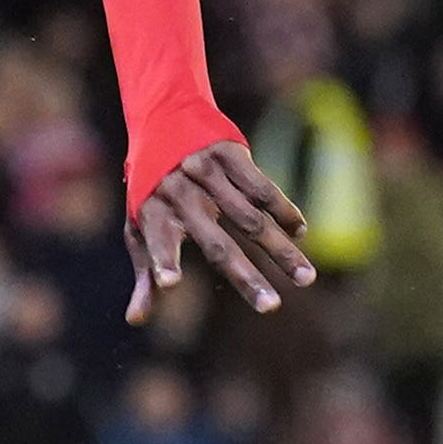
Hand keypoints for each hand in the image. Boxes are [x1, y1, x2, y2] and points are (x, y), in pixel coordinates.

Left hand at [127, 141, 312, 322]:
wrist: (164, 122)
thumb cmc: (152, 190)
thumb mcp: (139, 226)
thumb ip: (144, 273)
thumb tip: (135, 321)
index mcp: (152, 212)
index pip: (157, 241)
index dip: (162, 260)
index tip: (170, 284)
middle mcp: (179, 194)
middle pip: (216, 243)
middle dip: (245, 277)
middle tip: (272, 308)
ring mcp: (206, 174)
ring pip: (251, 218)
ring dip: (281, 250)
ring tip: (306, 278)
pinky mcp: (231, 156)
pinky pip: (263, 188)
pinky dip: (284, 210)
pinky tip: (300, 232)